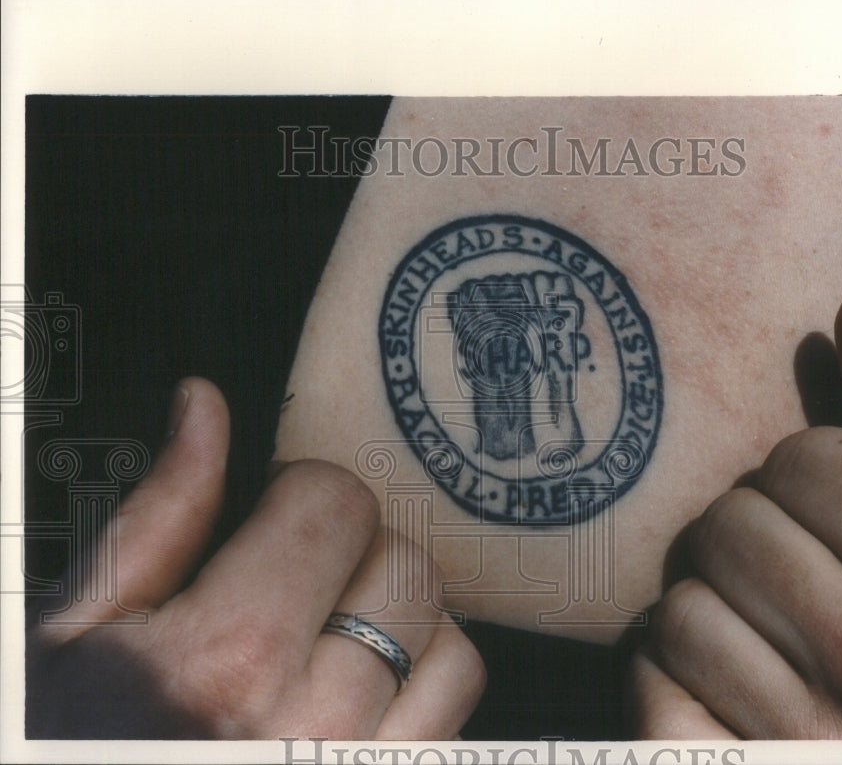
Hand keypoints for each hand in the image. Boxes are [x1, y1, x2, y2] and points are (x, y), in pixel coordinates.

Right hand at [26, 378, 484, 738]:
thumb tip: (203, 410)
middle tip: (299, 577)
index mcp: (224, 663)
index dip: (303, 491)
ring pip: (448, 637)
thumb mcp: (83, 632)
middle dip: (354, 550)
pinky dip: (425, 675)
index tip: (277, 511)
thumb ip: (161, 515)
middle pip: (404, 566)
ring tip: (332, 633)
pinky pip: (458, 705)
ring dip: (398, 618)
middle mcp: (311, 726)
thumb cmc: (82, 740)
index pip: (337, 506)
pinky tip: (364, 681)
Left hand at [630, 290, 841, 738]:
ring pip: (680, 610)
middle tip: (796, 573)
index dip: (818, 480)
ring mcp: (808, 737)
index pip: (803, 462)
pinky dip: (671, 680)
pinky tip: (727, 685)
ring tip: (768, 633)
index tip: (839, 515)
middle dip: (756, 537)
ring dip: (712, 611)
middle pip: (729, 529)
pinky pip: (653, 694)